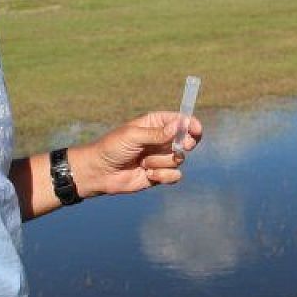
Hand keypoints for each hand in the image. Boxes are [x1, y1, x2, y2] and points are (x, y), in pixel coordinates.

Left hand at [75, 111, 201, 195]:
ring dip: (162, 162)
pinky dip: (163, 176)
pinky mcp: (160, 175)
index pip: (181, 121)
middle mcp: (161, 140)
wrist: (99, 172)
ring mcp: (161, 158)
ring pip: (179, 159)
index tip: (196, 130)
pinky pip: (174, 176)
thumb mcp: (134, 135)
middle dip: (184, 144)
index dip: (191, 125)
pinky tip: (148, 174)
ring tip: (144, 162)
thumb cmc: (112, 148)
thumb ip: (157, 133)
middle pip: (187, 140)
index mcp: (155, 124)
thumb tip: (179, 126)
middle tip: (181, 146)